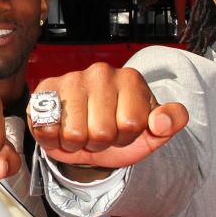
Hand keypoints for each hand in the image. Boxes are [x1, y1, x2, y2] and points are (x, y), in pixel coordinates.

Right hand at [29, 63, 188, 168]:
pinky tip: (61, 128)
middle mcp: (101, 73)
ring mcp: (72, 80)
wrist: (86, 139)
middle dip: (101, 143)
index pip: (131, 123)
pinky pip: (48, 128)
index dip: (126, 138)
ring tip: (82, 132)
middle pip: (102, 131)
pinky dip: (54, 139)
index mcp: (131, 80)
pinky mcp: (45, 91)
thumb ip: (170, 122)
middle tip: (99, 134)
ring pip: (75, 134)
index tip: (123, 131)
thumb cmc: (120, 132)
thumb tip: (161, 121)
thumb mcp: (152, 133)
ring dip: (78, 143)